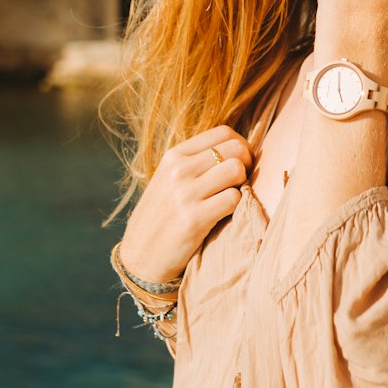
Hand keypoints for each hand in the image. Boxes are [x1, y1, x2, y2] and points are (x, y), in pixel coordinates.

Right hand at [119, 126, 252, 283]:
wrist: (140, 255)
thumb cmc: (161, 216)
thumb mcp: (169, 180)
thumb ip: (196, 163)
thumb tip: (237, 149)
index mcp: (174, 156)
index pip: (223, 132)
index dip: (241, 145)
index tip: (240, 162)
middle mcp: (179, 170)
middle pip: (235, 148)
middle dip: (247, 163)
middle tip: (241, 181)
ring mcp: (186, 194)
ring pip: (236, 170)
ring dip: (243, 184)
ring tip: (232, 196)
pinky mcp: (195, 219)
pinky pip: (233, 199)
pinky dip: (237, 206)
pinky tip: (225, 214)